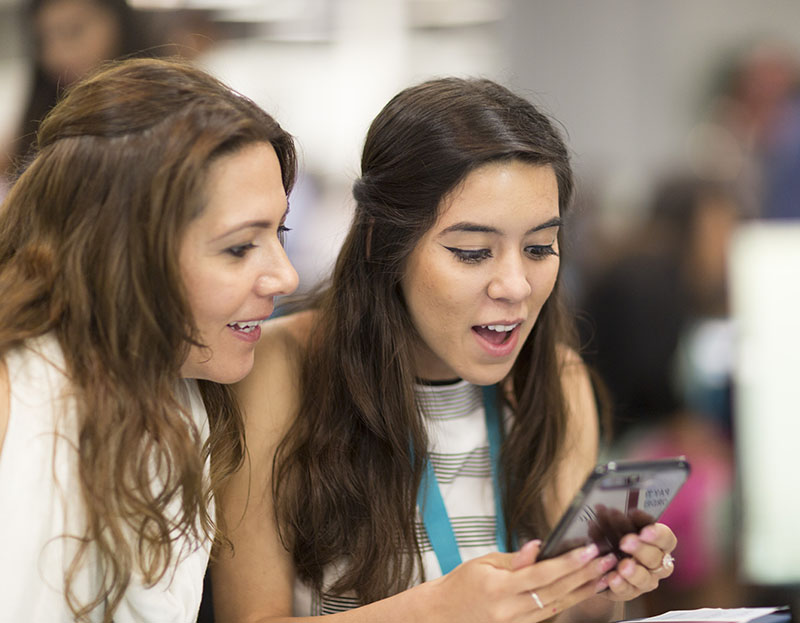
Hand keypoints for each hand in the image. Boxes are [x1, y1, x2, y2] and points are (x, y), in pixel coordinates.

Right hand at [427, 539, 617, 622]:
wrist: (443, 614)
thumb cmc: (461, 585)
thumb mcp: (483, 562)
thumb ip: (514, 558)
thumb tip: (539, 547)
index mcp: (499, 589)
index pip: (541, 574)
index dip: (568, 563)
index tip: (589, 551)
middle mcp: (510, 610)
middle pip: (556, 592)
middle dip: (584, 575)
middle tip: (607, 560)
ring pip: (557, 606)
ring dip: (583, 590)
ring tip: (604, 576)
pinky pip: (548, 614)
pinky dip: (568, 601)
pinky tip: (583, 590)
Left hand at [600, 521, 676, 601]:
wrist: (599, 559)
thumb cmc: (612, 534)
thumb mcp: (615, 524)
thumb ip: (615, 518)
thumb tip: (604, 507)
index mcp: (658, 543)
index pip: (666, 539)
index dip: (657, 534)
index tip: (643, 530)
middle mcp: (656, 563)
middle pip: (655, 558)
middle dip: (640, 549)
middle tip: (625, 541)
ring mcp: (645, 580)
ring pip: (645, 578)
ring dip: (634, 571)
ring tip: (622, 565)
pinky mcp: (629, 592)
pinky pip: (627, 591)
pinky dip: (619, 585)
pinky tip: (611, 578)